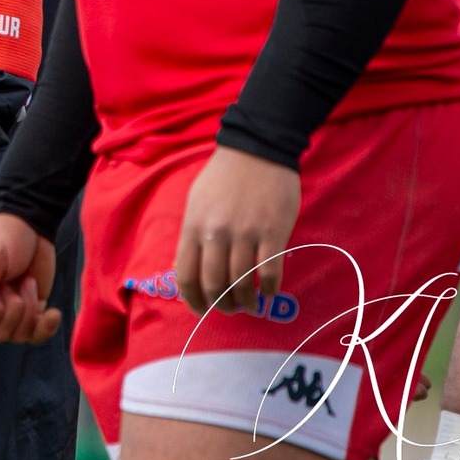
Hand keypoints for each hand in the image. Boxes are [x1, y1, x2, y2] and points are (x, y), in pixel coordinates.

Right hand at [0, 213, 60, 343]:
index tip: (0, 290)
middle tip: (15, 280)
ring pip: (18, 336)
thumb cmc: (1, 234)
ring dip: (29, 310)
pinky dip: (46, 327)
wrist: (30, 222)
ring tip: (28, 282)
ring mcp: (8, 311)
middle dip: (14, 308)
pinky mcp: (30, 311)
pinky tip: (53, 312)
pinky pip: (36, 335)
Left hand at [174, 146, 300, 316]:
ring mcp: (246, 234)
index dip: (193, 300)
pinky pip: (269, 273)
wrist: (258, 149)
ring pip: (242, 284)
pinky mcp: (273, 233)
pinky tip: (268, 293)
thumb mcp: (196, 201)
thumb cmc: (224, 176)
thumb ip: (192, 235)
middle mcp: (216, 233)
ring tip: (249, 305)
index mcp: (194, 225)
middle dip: (221, 305)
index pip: (186, 276)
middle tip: (229, 309)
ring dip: (246, 302)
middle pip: (215, 285)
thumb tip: (186, 270)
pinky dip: (268, 290)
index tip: (201, 311)